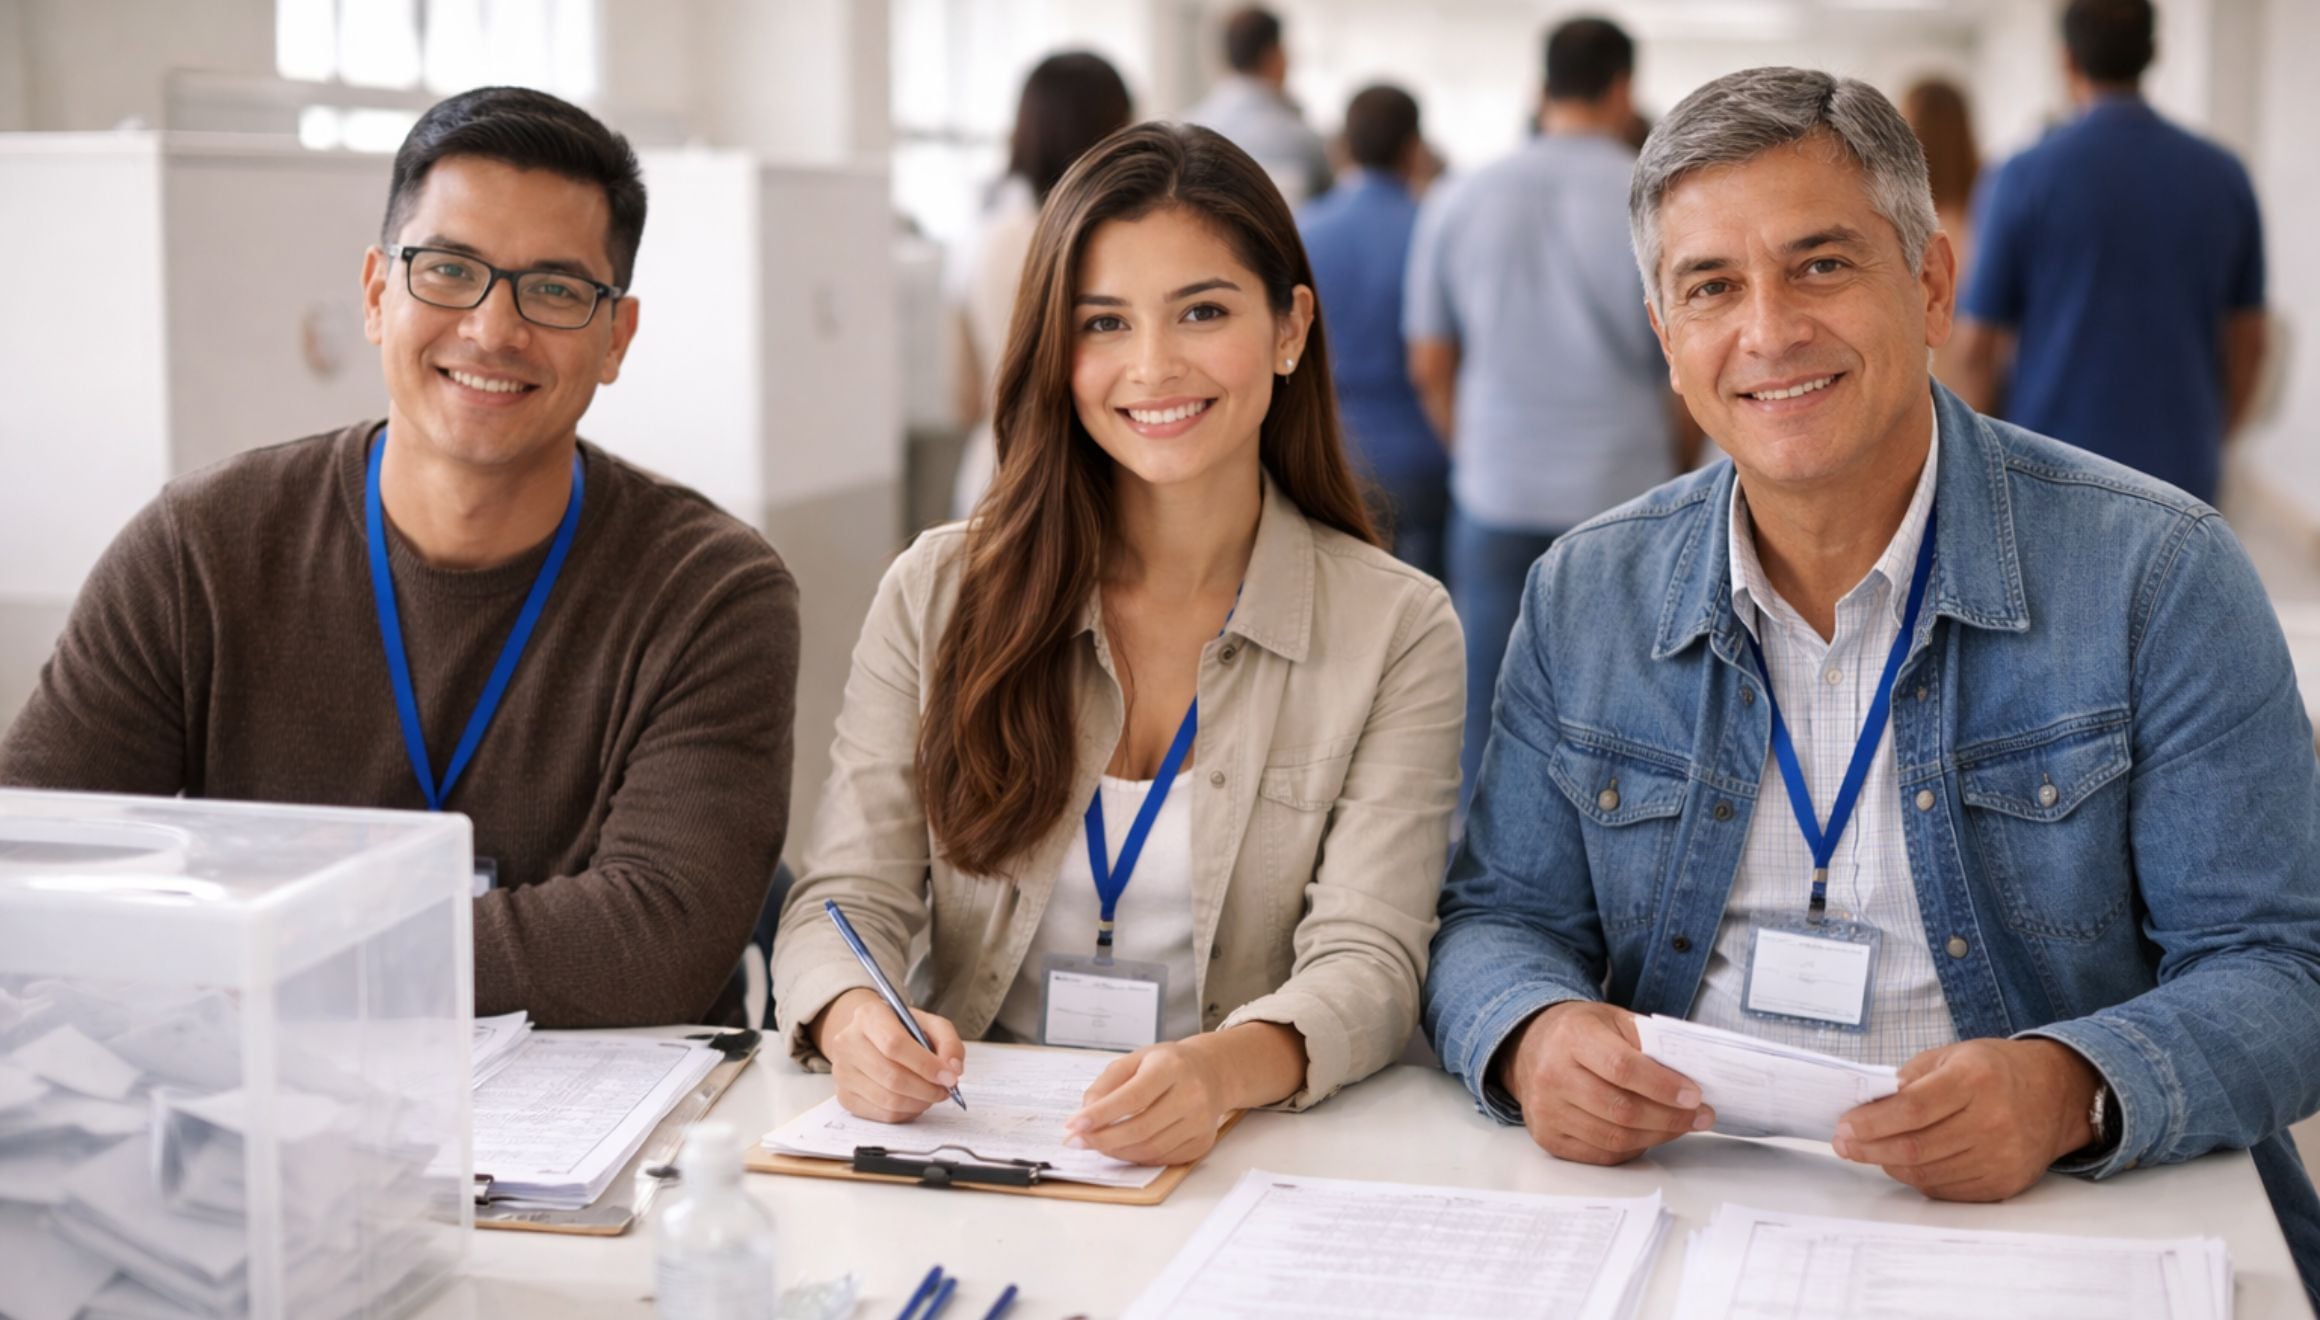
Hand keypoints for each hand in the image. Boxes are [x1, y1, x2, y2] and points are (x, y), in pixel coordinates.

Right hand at [810, 988, 965, 1123]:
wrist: (869, 1037)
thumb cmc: (902, 1030)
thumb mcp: (929, 1024)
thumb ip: (948, 1042)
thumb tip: (953, 1069)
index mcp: (868, 1016)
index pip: (895, 1045)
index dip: (926, 1065)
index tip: (949, 1076)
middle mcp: (847, 1042)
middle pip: (892, 1076)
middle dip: (927, 1089)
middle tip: (945, 1090)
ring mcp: (842, 1071)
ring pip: (888, 1099)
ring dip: (919, 1103)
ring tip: (932, 1094)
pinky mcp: (844, 1096)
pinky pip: (881, 1115)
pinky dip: (906, 1113)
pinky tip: (915, 1101)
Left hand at [1064, 1039, 1235, 1165]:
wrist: (1212, 1073)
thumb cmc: (1168, 1065)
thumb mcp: (1135, 1059)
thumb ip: (1107, 1082)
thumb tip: (1086, 1112)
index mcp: (1172, 1068)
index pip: (1133, 1097)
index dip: (1101, 1114)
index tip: (1074, 1125)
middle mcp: (1191, 1095)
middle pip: (1140, 1128)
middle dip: (1102, 1139)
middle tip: (1077, 1141)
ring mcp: (1200, 1122)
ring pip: (1150, 1148)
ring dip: (1117, 1151)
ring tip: (1098, 1144)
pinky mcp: (1202, 1142)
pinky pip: (1162, 1158)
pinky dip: (1136, 1157)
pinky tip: (1123, 1147)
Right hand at [1496, 1000, 1713, 1164]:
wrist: (1530, 1046)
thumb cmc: (1581, 1033)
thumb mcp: (1613, 1020)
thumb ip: (1648, 1043)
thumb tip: (1689, 1076)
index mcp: (1572, 1037)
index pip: (1622, 1067)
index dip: (1662, 1086)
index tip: (1694, 1095)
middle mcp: (1552, 1074)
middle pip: (1621, 1109)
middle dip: (1670, 1118)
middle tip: (1701, 1116)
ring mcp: (1546, 1110)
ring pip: (1614, 1137)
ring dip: (1657, 1136)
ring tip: (1681, 1126)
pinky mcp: (1548, 1137)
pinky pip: (1601, 1154)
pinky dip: (1633, 1148)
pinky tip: (1648, 1134)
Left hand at [1833, 1037, 2098, 1200]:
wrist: (2056, 1095)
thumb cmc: (1994, 1070)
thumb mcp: (1950, 1056)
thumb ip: (1907, 1081)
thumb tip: (1865, 1108)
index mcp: (1975, 1079)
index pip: (1912, 1108)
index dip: (1872, 1122)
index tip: (1844, 1126)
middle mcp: (1993, 1121)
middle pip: (1916, 1146)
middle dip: (1870, 1148)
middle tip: (1844, 1144)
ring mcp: (2002, 1157)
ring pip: (1927, 1173)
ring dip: (1889, 1164)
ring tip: (1871, 1151)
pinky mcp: (2005, 1183)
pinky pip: (1946, 1189)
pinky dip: (1917, 1178)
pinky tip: (1904, 1163)